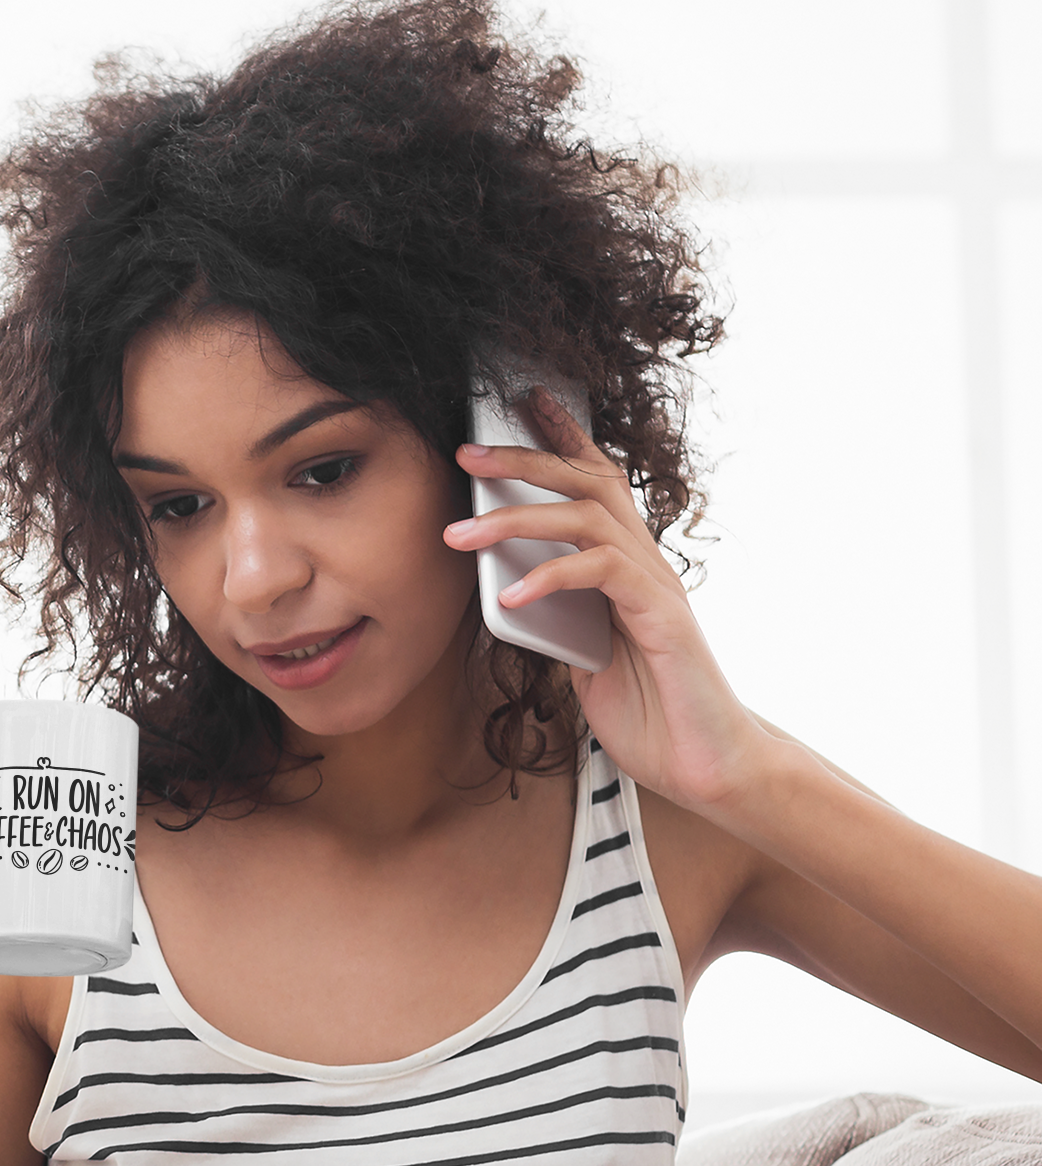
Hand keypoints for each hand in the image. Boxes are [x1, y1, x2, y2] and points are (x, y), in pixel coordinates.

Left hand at [445, 391, 769, 812]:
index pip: (596, 482)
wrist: (703, 764)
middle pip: (587, 481)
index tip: (522, 401)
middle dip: (525, 458)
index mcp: (628, 567)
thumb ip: (557, 622)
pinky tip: (509, 598)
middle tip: (467, 451)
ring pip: (587, 519)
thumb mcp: (584, 662)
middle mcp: (645, 563)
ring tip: (462, 533)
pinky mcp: (660, 616)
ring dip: (517, 519)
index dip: (563, 436)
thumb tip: (510, 594)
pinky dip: (550, 580)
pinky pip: (601, 575)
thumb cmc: (650, 714)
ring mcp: (655, 586)